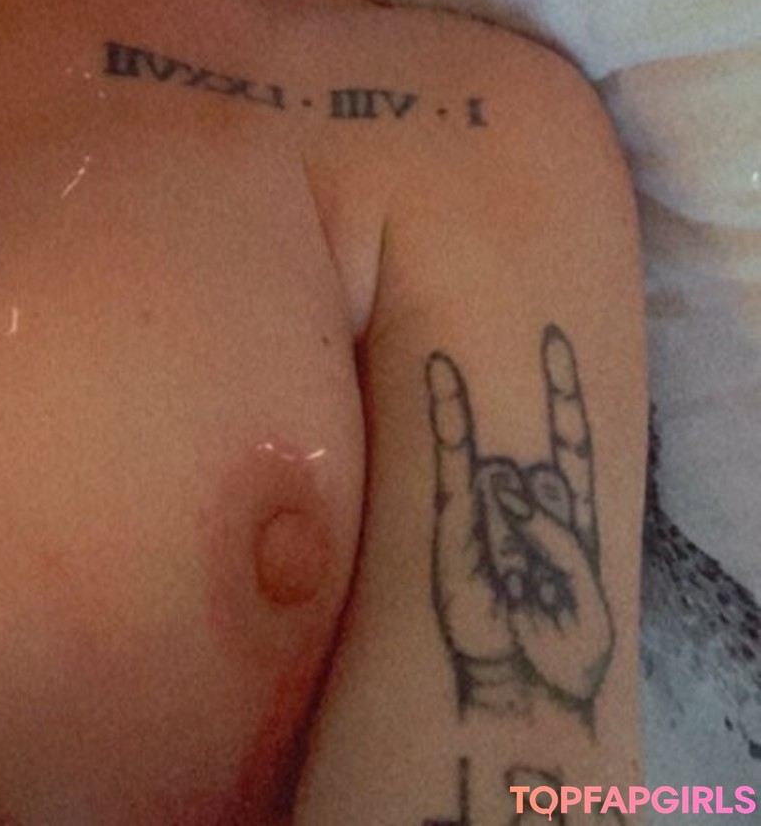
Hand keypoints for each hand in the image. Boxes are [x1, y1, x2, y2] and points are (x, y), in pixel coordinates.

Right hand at [427, 326, 612, 722]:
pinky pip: (450, 457)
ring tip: (514, 596)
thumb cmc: (564, 654)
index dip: (563, 391)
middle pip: (544, 473)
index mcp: (567, 514)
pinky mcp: (451, 518)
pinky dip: (448, 412)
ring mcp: (487, 506)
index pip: (569, 441)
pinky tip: (442, 368)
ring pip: (509, 483)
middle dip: (547, 517)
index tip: (555, 338)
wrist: (517, 696)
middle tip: (540, 586)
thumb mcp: (591, 597)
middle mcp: (524, 498)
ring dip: (516, 538)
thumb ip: (558, 533)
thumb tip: (503, 484)